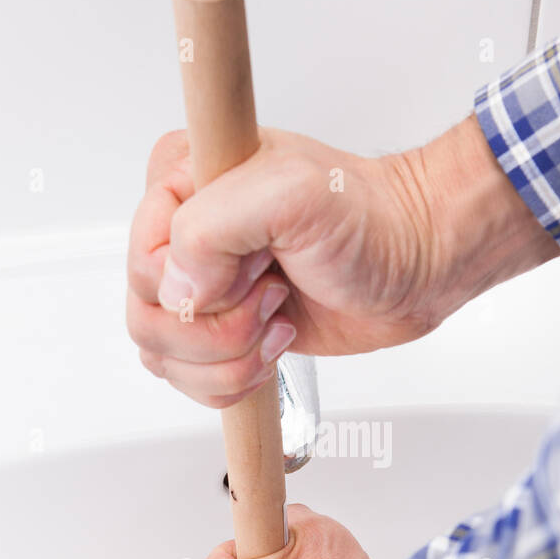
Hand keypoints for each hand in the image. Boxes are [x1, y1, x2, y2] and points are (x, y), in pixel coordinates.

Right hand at [128, 118, 557, 407]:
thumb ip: (211, 227)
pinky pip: (189, 378)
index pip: (143, 261)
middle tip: (273, 295)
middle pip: (147, 316)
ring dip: (229, 357)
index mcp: (182, 179)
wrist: (416, 264)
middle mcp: (183, 232)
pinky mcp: (222, 329)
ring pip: (164, 356)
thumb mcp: (293, 194)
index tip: (257, 265)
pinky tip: (276, 344)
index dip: (197, 284)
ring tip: (279, 318)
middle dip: (218, 328)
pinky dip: (234, 380)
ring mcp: (202, 285)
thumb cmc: (370, 220)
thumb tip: (176, 290)